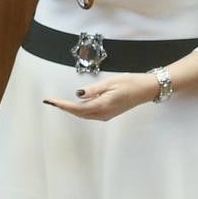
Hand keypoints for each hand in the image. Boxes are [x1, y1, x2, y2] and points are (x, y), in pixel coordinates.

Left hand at [42, 73, 160, 120]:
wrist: (146, 90)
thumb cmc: (130, 83)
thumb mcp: (110, 82)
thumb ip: (93, 90)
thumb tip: (78, 94)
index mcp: (103, 106)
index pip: (77, 108)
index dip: (62, 105)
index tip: (51, 101)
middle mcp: (103, 114)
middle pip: (79, 113)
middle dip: (64, 108)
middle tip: (51, 101)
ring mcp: (106, 115)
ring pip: (84, 115)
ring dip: (71, 109)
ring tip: (59, 103)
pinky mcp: (109, 113)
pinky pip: (90, 114)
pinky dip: (80, 110)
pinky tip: (75, 105)